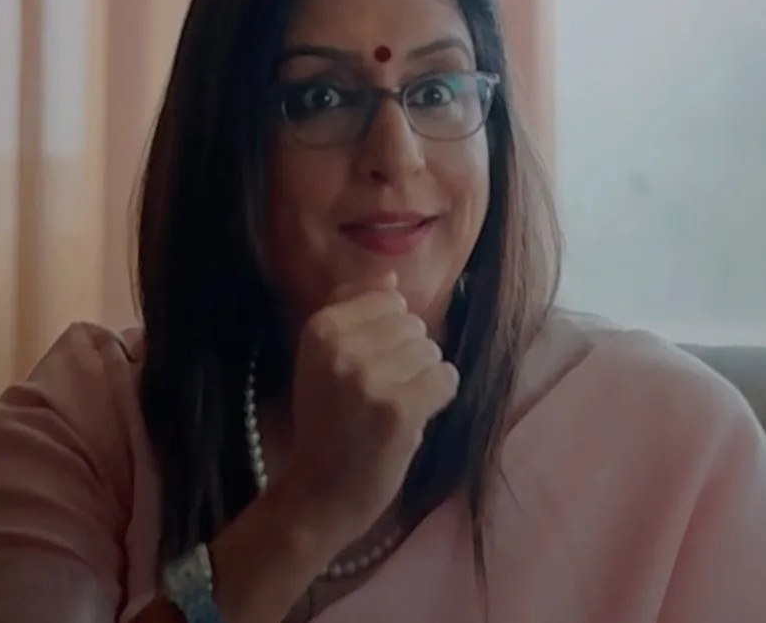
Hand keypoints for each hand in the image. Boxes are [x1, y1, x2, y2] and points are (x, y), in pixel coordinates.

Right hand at [273, 272, 459, 546]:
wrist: (320, 492)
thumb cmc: (327, 423)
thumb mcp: (323, 359)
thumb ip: (353, 311)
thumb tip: (390, 274)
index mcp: (320, 328)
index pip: (389, 300)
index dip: (388, 335)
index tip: (365, 369)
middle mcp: (342, 347)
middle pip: (413, 324)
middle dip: (407, 357)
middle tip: (378, 394)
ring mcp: (370, 378)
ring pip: (431, 351)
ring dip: (422, 380)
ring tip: (391, 408)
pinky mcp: (399, 409)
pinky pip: (445, 378)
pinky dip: (438, 398)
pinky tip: (412, 418)